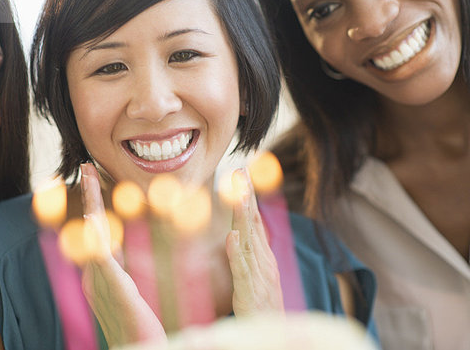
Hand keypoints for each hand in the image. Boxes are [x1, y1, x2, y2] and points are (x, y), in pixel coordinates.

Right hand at [79, 163, 165, 347]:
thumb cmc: (138, 330)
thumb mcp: (128, 295)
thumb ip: (123, 275)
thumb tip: (120, 255)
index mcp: (101, 275)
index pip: (97, 233)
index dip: (94, 206)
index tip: (94, 181)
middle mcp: (95, 276)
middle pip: (91, 227)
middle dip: (88, 196)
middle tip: (87, 166)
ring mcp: (102, 283)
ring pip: (94, 235)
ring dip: (91, 204)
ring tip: (89, 176)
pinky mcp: (115, 291)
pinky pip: (103, 259)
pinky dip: (97, 237)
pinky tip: (94, 218)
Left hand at [226, 168, 283, 316]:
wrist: (273, 334)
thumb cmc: (263, 305)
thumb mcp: (257, 274)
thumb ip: (248, 254)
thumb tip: (236, 232)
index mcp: (263, 255)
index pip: (255, 219)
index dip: (248, 196)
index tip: (241, 172)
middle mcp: (263, 261)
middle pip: (254, 223)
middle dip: (247, 196)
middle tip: (240, 171)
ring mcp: (258, 275)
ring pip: (250, 241)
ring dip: (245, 217)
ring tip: (239, 194)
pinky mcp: (250, 292)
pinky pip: (242, 271)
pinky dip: (237, 254)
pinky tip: (232, 237)